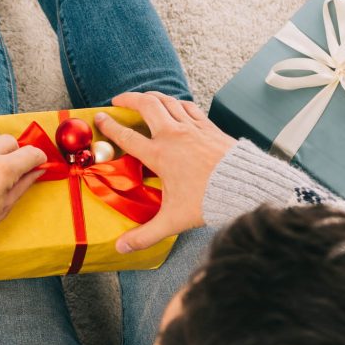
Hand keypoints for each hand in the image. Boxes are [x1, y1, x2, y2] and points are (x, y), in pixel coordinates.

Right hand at [94, 92, 236, 252]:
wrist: (245, 187)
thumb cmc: (208, 201)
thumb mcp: (172, 220)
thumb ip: (144, 235)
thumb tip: (121, 248)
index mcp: (160, 155)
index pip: (127, 136)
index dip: (109, 126)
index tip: (99, 118)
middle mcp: (174, 135)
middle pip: (147, 105)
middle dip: (129, 99)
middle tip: (118, 100)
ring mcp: (193, 128)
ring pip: (168, 101)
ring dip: (152, 96)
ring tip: (143, 98)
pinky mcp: (209, 127)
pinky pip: (189, 107)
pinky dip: (176, 103)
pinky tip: (174, 105)